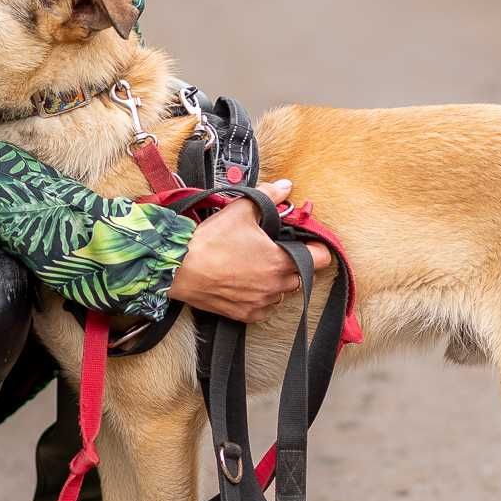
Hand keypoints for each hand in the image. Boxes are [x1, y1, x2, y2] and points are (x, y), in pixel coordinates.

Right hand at [166, 179, 336, 322]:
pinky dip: (262, 297)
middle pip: (302, 276)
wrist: (179, 269)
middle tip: (278, 250)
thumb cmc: (210, 242)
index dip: (317, 247)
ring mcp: (260, 302)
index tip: (309, 242)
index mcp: (280, 261)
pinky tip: (249, 283)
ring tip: (260, 266)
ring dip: (278, 281)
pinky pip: (265, 308)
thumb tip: (285, 186)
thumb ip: (268, 196)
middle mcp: (275, 286)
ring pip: (283, 293)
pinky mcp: (245, 314)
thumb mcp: (240, 210)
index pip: (320, 259)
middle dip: (295, 263)